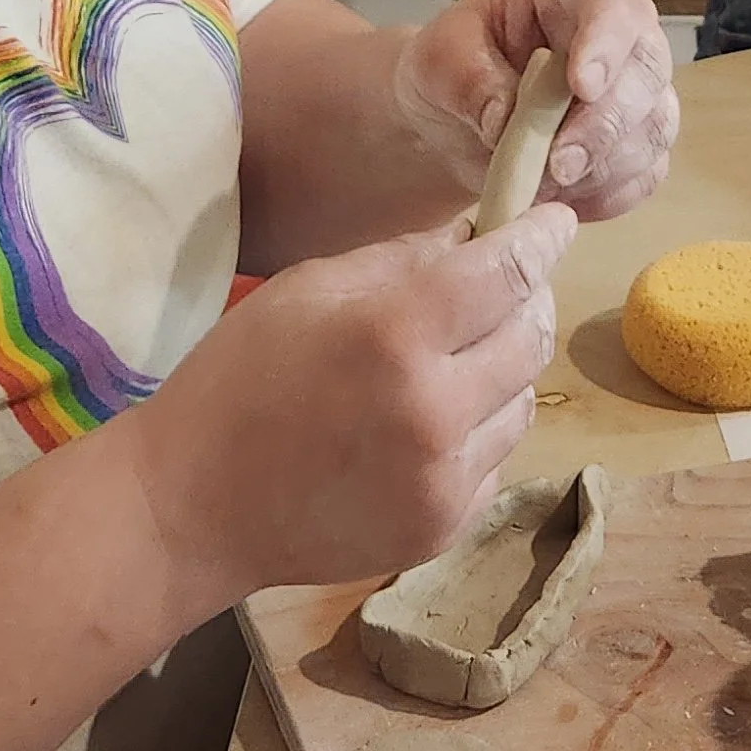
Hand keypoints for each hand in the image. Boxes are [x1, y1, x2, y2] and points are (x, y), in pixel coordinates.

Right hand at [122, 205, 572, 604]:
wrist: (194, 507)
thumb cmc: (240, 378)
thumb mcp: (309, 288)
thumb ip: (402, 260)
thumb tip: (474, 237)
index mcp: (396, 335)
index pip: (508, 273)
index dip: (542, 239)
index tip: (557, 222)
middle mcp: (436, 410)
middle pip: (531, 336)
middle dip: (528, 299)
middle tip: (502, 285)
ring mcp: (445, 480)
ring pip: (525, 400)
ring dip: (504, 367)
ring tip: (454, 356)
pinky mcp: (444, 528)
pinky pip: (496, 457)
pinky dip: (481, 426)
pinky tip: (430, 419)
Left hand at [394, 0, 677, 221]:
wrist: (453, 118)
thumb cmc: (453, 65)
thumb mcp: (440, 59)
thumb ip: (471, 83)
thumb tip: (506, 122)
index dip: (605, 42)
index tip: (582, 86)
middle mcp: (621, 30)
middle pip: (646, 69)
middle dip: (605, 124)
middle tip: (559, 164)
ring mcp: (637, 89)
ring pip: (653, 127)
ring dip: (603, 167)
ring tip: (541, 187)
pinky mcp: (637, 143)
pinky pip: (645, 173)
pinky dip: (605, 195)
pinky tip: (560, 198)